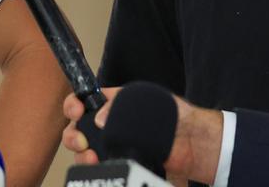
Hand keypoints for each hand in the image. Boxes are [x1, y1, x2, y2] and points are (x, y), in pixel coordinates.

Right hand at [61, 84, 222, 183]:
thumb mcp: (145, 98)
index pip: (82, 102)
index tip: (76, 111)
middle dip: (73, 137)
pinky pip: (102, 171)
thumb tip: (97, 119)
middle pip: (77, 132)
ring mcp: (114, 149)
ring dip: (82, 157)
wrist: (195, 146)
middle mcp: (108, 127)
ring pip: (85, 154)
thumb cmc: (174, 115)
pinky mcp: (123, 166)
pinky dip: (96, 171)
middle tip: (81, 141)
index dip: (73, 105)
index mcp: (110, 104)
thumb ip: (118, 105)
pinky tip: (103, 168)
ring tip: (93, 159)